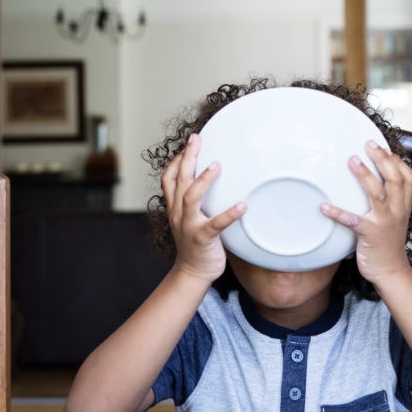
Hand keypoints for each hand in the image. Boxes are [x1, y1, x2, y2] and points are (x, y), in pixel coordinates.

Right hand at [162, 132, 244, 282]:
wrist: (192, 273)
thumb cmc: (195, 243)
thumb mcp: (189, 218)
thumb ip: (196, 201)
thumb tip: (215, 180)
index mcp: (175, 208)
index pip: (169, 179)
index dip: (177, 160)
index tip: (189, 144)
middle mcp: (178, 213)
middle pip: (180, 180)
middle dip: (187, 158)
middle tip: (197, 139)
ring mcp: (189, 225)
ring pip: (191, 198)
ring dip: (203, 180)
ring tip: (217, 165)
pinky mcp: (202, 238)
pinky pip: (216, 224)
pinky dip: (229, 214)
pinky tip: (242, 206)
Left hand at [320, 140, 411, 285]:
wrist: (391, 272)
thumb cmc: (388, 244)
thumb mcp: (396, 220)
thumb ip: (390, 202)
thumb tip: (374, 182)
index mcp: (403, 206)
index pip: (408, 178)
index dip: (398, 161)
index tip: (385, 147)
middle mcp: (397, 211)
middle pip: (394, 179)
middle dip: (382, 159)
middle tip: (368, 144)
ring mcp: (384, 223)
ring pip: (378, 194)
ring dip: (365, 176)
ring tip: (352, 160)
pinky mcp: (369, 235)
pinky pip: (352, 221)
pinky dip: (337, 213)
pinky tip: (323, 206)